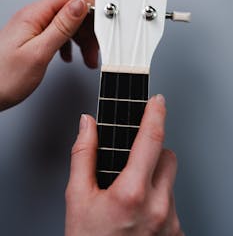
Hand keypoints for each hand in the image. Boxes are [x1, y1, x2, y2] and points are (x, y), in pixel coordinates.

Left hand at [0, 0, 97, 110]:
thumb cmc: (4, 78)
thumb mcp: (38, 53)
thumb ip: (61, 27)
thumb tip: (80, 5)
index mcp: (34, 15)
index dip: (89, 6)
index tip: (101, 24)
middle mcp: (34, 17)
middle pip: (71, 9)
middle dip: (88, 29)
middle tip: (95, 49)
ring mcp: (33, 27)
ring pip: (67, 23)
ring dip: (81, 39)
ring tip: (87, 57)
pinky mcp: (33, 37)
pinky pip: (58, 33)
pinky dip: (70, 44)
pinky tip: (70, 56)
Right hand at [65, 96, 183, 235]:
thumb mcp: (77, 198)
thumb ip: (84, 155)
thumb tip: (88, 125)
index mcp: (132, 193)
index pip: (151, 140)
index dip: (155, 114)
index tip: (158, 101)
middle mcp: (158, 208)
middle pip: (168, 157)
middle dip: (154, 150)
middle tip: (134, 161)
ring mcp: (171, 223)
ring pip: (171, 180)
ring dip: (156, 177)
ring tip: (134, 193)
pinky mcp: (176, 234)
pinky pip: (173, 202)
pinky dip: (160, 199)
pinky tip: (142, 211)